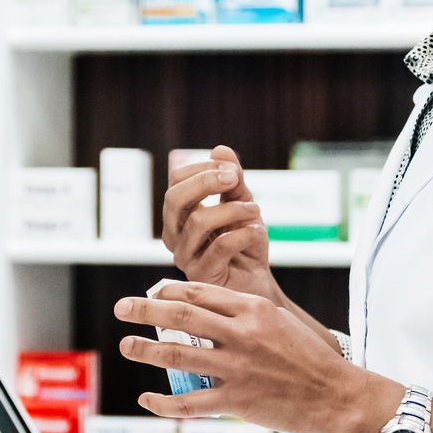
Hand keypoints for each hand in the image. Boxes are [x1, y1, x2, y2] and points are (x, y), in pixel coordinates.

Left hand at [115, 280, 389, 432]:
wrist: (338, 394)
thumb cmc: (309, 357)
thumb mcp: (279, 320)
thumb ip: (244, 313)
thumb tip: (204, 308)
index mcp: (253, 310)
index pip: (200, 293)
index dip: (169, 291)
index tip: (151, 293)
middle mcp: (242, 335)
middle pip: (182, 316)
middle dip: (145, 310)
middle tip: (122, 308)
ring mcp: (238, 368)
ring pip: (179, 355)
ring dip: (146, 350)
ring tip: (126, 345)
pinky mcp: (238, 401)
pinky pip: (191, 402)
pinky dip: (164, 402)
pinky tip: (147, 399)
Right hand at [162, 146, 277, 299]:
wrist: (257, 283)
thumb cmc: (245, 245)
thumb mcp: (242, 204)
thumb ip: (232, 180)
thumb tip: (221, 149)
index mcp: (179, 216)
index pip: (176, 182)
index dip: (202, 169)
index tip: (231, 169)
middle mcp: (174, 235)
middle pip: (175, 199)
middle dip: (206, 182)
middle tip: (235, 179)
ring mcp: (185, 257)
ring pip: (199, 221)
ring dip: (233, 209)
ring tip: (256, 211)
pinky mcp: (202, 276)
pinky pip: (220, 247)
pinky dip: (243, 234)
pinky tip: (256, 232)